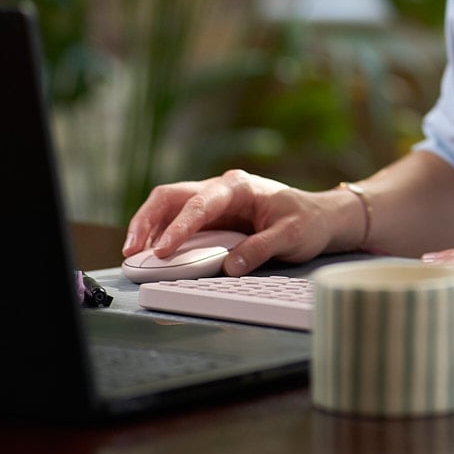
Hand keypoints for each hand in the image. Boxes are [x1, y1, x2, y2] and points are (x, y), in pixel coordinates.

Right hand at [122, 171, 359, 275]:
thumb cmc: (308, 222)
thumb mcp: (292, 236)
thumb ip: (260, 249)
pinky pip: (179, 221)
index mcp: (239, 186)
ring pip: (169, 206)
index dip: (179, 227)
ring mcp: (214, 201)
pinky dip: (162, 235)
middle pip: (171, 196)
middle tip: (132, 250)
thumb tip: (228, 267)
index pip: (200, 203)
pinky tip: (153, 253)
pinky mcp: (212, 217)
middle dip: (147, 220)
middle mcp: (221, 188)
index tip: (163, 250)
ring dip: (148, 228)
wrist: (321, 217)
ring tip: (133, 255)